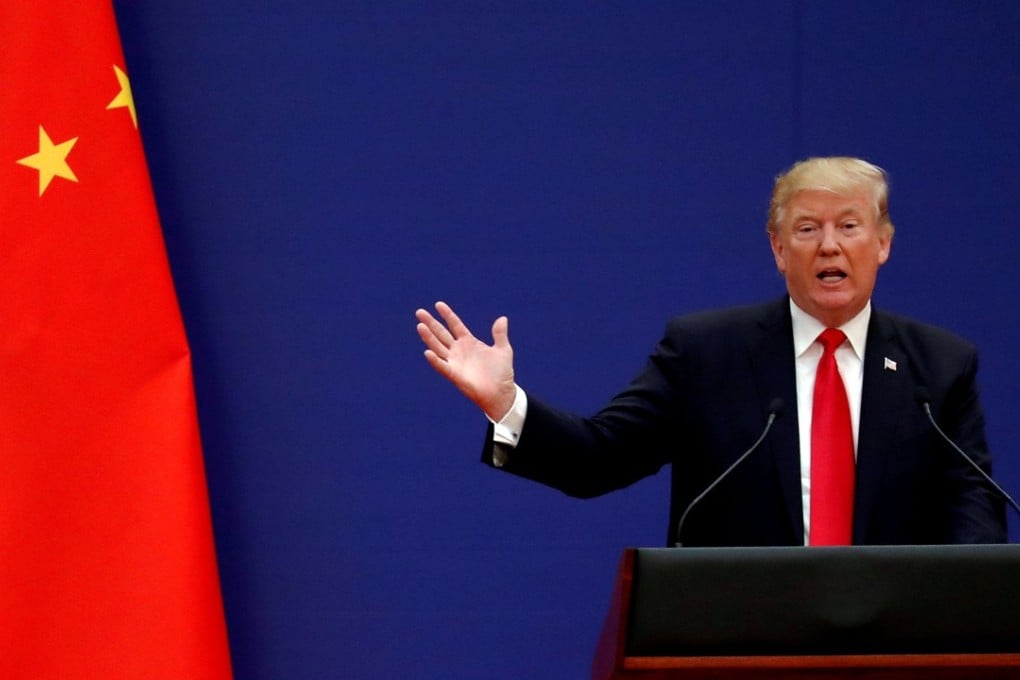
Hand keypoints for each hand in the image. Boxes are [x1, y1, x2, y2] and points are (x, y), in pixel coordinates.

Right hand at [415, 301, 515, 419]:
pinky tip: (428, 352)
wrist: (502, 393)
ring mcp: (455, 362)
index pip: (455, 325)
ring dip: (429, 337)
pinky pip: (443, 366)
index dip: (447, 315)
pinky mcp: (455, 375)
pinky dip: (435, 360)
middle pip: (442, 334)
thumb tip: (502, 318)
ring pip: (438, 347)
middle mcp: (459, 350)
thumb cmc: (501, 373)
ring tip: (420, 326)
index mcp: (469, 342)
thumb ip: (500, 334)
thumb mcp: (503, 350)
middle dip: (431, 323)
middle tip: (419, 312)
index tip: (438, 304)